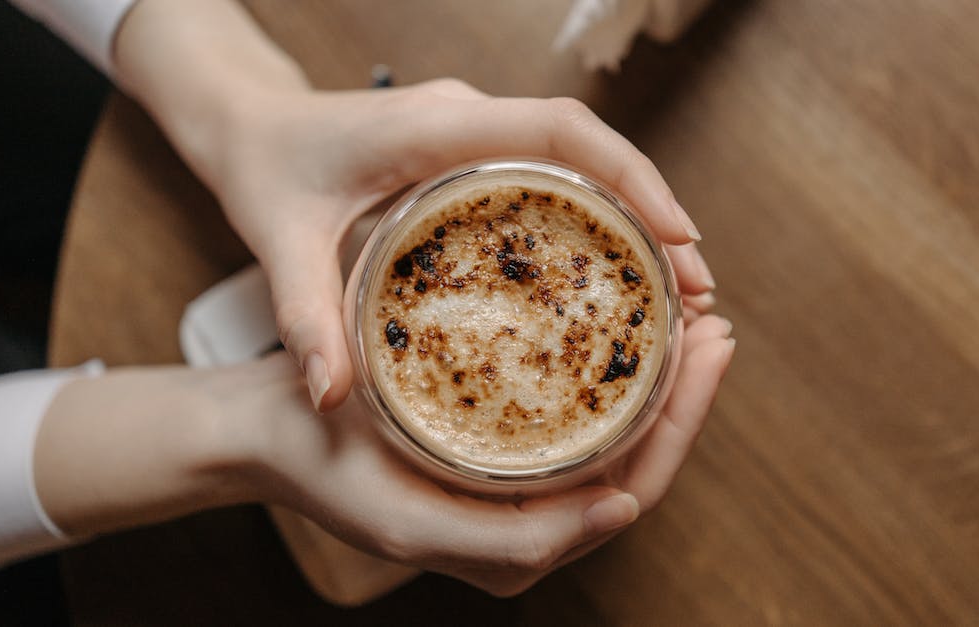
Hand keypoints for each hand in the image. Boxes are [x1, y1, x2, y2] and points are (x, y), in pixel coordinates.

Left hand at [114, 1, 715, 412]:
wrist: (250, 125)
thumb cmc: (265, 170)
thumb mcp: (278, 240)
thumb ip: (303, 315)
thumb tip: (331, 402)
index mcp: (435, 125)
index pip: (559, 128)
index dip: (630, 174)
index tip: (679, 234)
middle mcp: (468, 119)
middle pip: (590, 147)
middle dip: (653, 207)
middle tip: (699, 287)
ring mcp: (476, 133)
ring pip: (579, 161)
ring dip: (634, 213)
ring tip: (677, 290)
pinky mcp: (475, 155)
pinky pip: (554, 176)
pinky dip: (597, 218)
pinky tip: (614, 276)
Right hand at [243, 312, 733, 595]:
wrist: (268, 430)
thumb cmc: (326, 469)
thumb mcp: (410, 520)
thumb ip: (512, 540)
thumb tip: (623, 511)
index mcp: (522, 549)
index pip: (636, 484)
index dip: (684, 419)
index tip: (709, 346)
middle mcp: (531, 522)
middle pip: (637, 457)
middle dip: (684, 391)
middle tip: (710, 320)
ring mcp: (518, 483)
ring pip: (614, 433)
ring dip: (656, 377)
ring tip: (685, 314)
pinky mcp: (500, 449)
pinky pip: (578, 413)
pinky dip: (610, 370)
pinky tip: (623, 324)